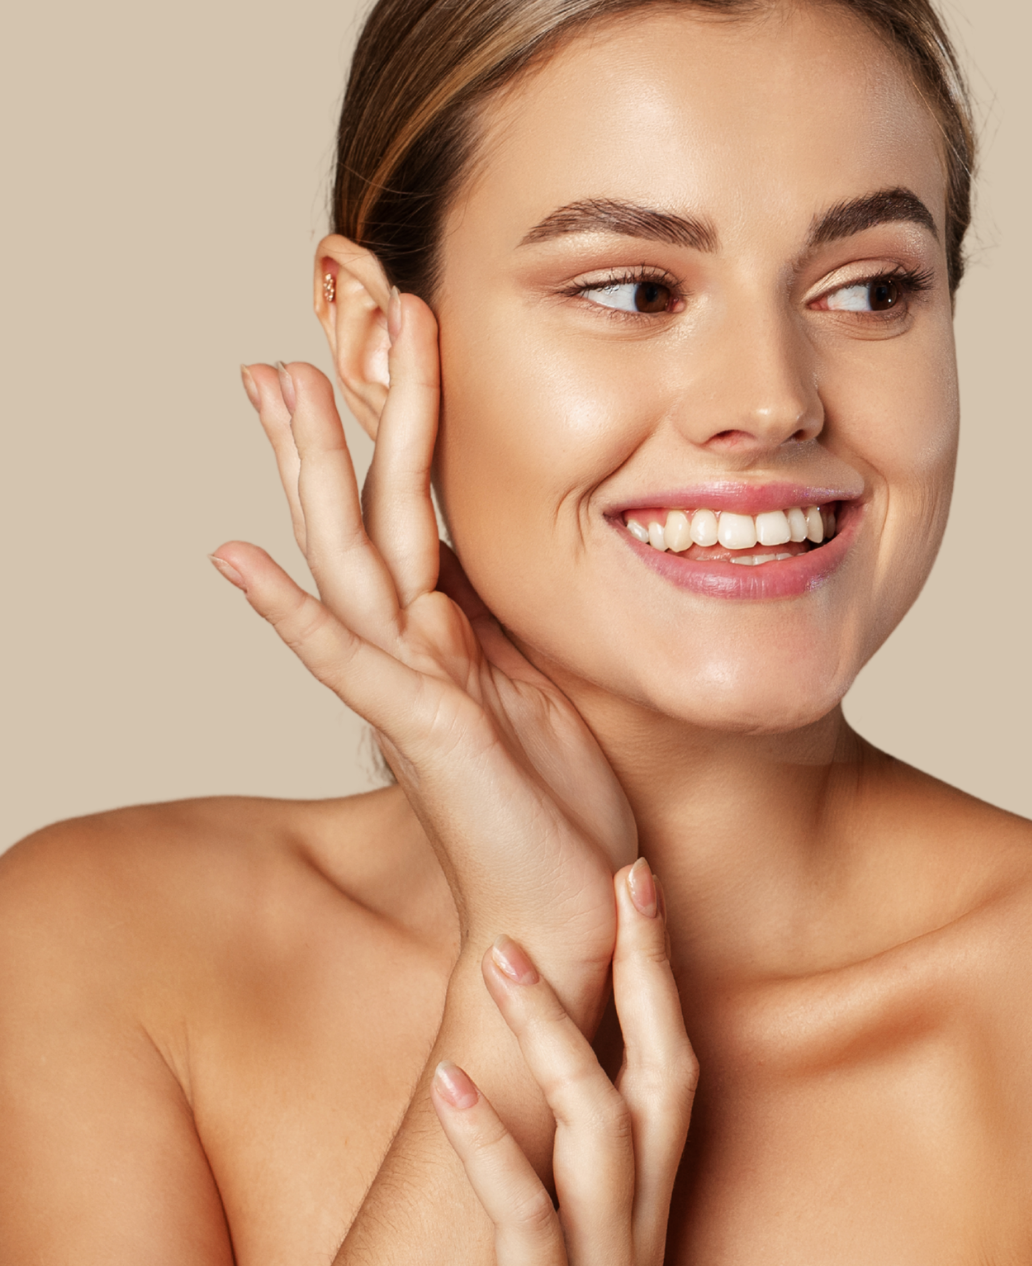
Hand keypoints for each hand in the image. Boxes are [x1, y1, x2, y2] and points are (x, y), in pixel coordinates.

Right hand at [212, 290, 635, 1017]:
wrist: (561, 916)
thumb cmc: (555, 812)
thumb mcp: (538, 690)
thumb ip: (501, 630)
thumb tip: (485, 576)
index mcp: (448, 635)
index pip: (406, 513)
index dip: (391, 431)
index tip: (376, 350)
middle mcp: (417, 652)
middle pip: (360, 518)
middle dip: (330, 428)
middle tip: (283, 349)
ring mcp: (412, 687)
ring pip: (350, 557)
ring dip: (315, 470)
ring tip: (276, 389)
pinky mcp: (429, 730)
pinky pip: (348, 659)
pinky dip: (291, 609)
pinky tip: (236, 558)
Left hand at [431, 862, 697, 1265]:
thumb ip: (567, 1195)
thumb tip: (527, 1097)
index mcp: (647, 1219)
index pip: (673, 1074)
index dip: (663, 979)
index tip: (641, 888)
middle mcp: (642, 1240)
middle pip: (666, 1079)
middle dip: (647, 973)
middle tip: (618, 873)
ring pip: (601, 1133)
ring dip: (554, 1035)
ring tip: (498, 955)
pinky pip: (527, 1223)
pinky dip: (491, 1146)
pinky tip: (447, 1087)